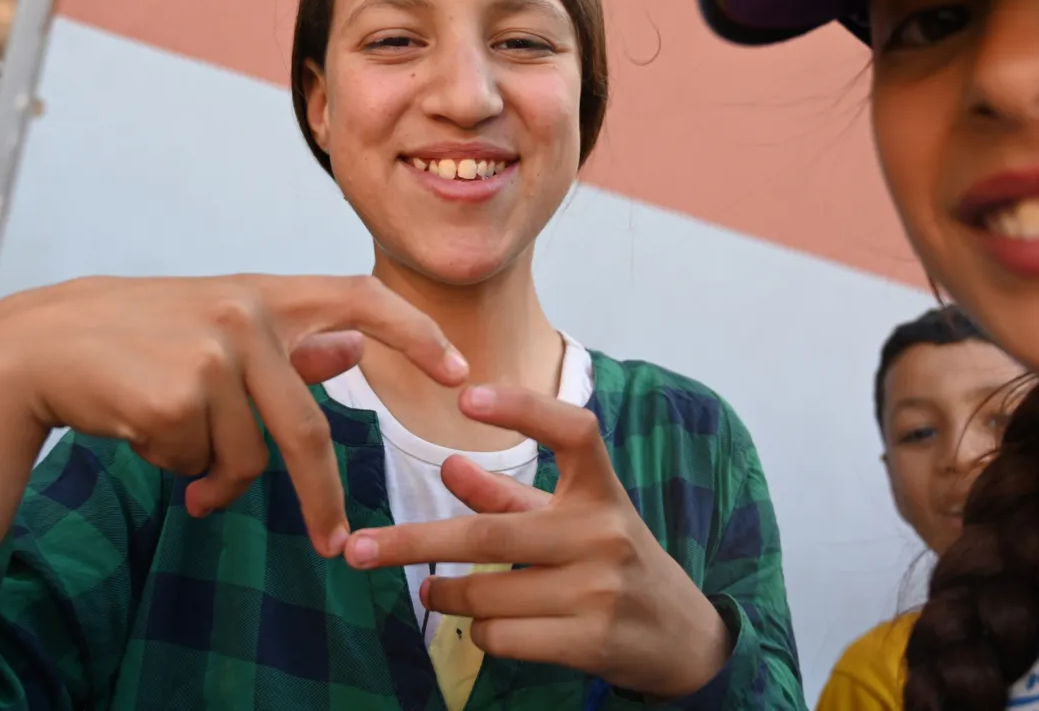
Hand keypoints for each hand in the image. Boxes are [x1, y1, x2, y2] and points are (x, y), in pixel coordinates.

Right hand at [0, 274, 466, 555]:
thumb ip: (286, 347)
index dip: (417, 334)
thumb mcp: (214, 331)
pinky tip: (139, 433)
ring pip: (247, 459)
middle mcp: (248, 314)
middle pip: (309, 430)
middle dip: (321, 497)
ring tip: (174, 455)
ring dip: (214, 478)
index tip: (460, 372)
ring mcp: (215, 353)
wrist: (35, 349)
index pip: (361, 298)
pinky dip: (177, 469)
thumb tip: (352, 352)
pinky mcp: (179, 394)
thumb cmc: (132, 341)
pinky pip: (200, 465)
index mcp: (263, 294)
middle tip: (332, 545)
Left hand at [341, 386, 731, 698]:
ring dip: (446, 595)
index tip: (465, 397)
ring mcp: (599, 588)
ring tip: (432, 592)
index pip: (571, 431)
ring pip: (486, 594)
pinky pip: (501, 635)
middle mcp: (603, 531)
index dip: (521, 408)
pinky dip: (479, 633)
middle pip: (487, 534)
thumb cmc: (613, 563)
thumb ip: (513, 495)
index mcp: (601, 488)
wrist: (681, 637)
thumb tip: (450, 467)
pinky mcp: (590, 640)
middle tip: (358, 548)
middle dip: (412, 542)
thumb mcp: (573, 518)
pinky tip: (488, 627)